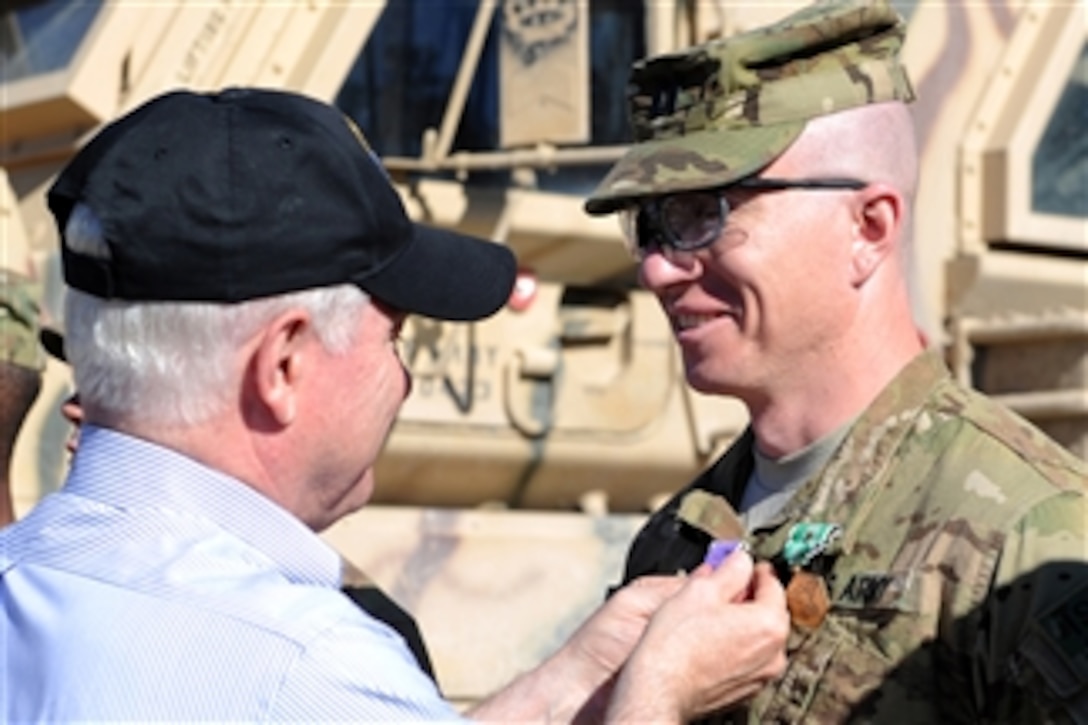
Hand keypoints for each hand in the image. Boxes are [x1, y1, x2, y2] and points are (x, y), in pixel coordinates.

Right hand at [606, 552, 788, 721]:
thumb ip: (729, 569)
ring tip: (711, 614)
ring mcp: (760, 676)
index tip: (744, 564)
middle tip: (723, 586)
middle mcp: (773, 654)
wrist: (659, 688)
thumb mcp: (701, 589)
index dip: (754, 569)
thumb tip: (740, 560)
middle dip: (749, 596)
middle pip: (769, 611)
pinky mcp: (744, 689)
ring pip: (759, 636)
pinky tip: (709, 639)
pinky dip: (735, 644)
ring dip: (742, 621)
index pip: (773, 584)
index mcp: (769, 625)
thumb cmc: (676, 646)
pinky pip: (748, 658)